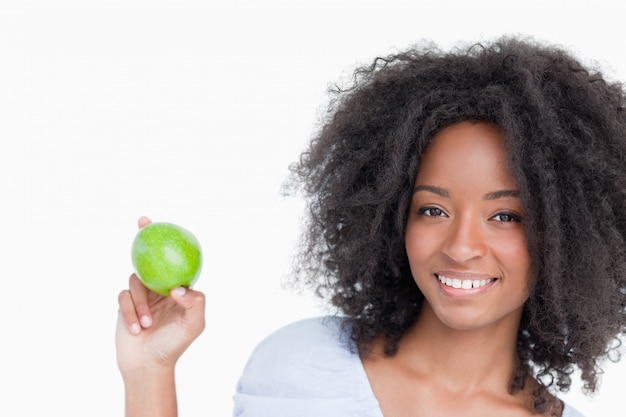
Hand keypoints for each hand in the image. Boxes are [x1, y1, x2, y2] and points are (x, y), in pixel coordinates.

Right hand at [116, 216, 205, 376]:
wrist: (148, 366)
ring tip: (147, 325)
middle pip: (150, 258)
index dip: (169, 239)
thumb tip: (178, 287)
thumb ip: (195, 303)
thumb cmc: (174, 345)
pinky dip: (130, 313)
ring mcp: (142, 295)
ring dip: (140, 304)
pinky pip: (123, 299)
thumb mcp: (194, 324)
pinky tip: (136, 329)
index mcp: (177, 288)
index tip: (164, 223)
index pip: (174, 259)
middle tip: (142, 223)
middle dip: (144, 237)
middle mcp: (160, 287)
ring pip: (135, 282)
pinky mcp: (125, 305)